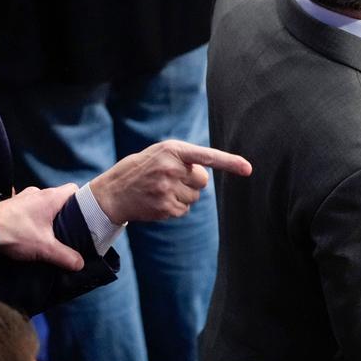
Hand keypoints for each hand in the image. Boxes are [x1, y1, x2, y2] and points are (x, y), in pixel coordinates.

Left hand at [0, 185, 85, 270]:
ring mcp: (21, 197)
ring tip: (49, 234)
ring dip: (47, 216)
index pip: (73, 189)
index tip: (85, 216)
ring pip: (42, 203)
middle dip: (64, 213)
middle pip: (58, 198)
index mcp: (49, 197)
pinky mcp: (10, 205)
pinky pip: (28, 208)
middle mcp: (36, 192)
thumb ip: (65, 256)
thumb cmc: (16, 233)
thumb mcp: (44, 248)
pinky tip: (31, 232)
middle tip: (69, 230)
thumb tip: (80, 264)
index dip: (82, 200)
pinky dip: (33, 217)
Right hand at [89, 140, 251, 223]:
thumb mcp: (157, 154)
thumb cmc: (138, 170)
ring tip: (159, 190)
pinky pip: (184, 210)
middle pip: (201, 180)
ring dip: (181, 195)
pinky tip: (157, 201)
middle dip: (190, 181)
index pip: (206, 156)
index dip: (229, 162)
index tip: (248, 168)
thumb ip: (181, 159)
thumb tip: (205, 176)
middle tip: (168, 179)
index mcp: (171, 150)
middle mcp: (170, 168)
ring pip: (193, 197)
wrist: (112, 193)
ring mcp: (167, 189)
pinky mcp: (165, 207)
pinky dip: (174, 207)